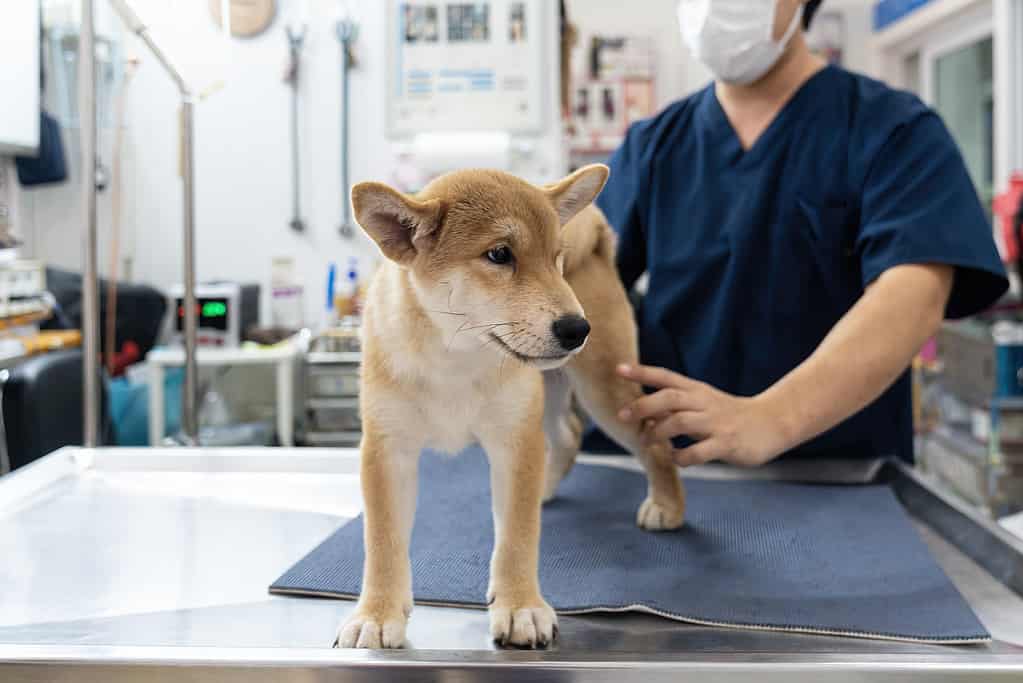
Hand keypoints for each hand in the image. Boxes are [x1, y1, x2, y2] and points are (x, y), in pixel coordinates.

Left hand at [616, 364, 790, 467]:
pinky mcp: (726, 444)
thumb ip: (676, 407)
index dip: (641, 372)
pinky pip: (698, 452)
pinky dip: (681, 457)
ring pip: (680, 422)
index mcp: (697, 390)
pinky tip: (675, 459)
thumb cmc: (730, 415)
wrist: (773, 422)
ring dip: (658, 432)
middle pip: (669, 397)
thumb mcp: (703, 403)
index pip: (665, 377)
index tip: (618, 369)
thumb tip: (643, 416)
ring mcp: (716, 423)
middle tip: (624, 416)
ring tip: (648, 441)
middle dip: (643, 405)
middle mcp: (704, 403)